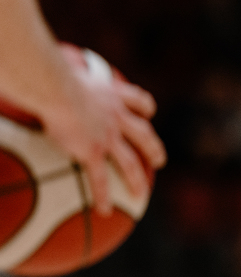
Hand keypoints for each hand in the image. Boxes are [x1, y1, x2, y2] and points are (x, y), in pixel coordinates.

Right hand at [38, 49, 164, 213]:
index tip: (148, 113)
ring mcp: (108, 136)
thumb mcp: (67, 70)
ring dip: (136, 179)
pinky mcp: (93, 151)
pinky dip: (101, 195)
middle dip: (153, 148)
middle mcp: (117, 117)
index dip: (145, 108)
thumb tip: (44, 66)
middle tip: (159, 161)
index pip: (138, 101)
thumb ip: (64, 73)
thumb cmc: (55, 76)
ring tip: (141, 193)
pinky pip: (99, 178)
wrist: (58, 88)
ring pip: (130, 161)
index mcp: (112, 96)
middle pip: (143, 134)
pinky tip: (103, 210)